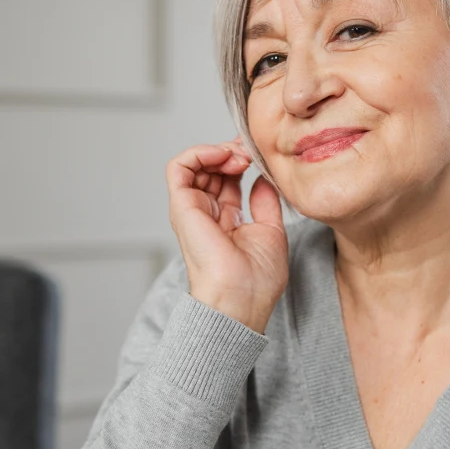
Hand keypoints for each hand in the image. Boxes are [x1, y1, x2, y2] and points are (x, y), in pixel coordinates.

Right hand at [165, 136, 288, 331]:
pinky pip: (178, 168)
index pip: (228, 179)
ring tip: (240, 155)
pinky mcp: (182, 206)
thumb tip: (262, 179)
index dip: (242, 161)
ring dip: (218, 150)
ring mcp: (192, 210)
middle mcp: (206, 214)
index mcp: (225, 221)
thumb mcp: (270, 231)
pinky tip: (223, 156)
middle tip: (251, 152)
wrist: (240, 298)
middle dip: (233, 152)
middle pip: (212, 168)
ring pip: (194, 164)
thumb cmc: (256, 280)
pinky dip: (199, 153)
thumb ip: (265, 202)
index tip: (260, 156)